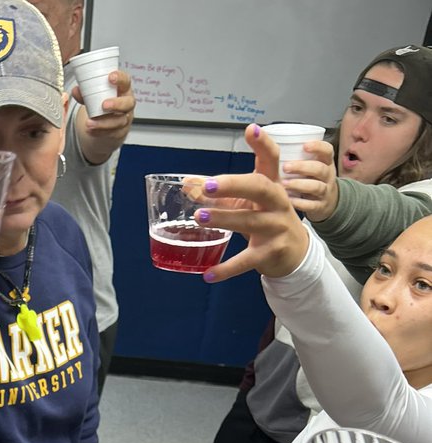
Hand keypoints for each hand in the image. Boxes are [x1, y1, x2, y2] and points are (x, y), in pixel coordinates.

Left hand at [74, 69, 134, 136]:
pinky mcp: (121, 131)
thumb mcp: (96, 94)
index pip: (126, 81)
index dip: (120, 78)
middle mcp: (127, 103)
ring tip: (89, 123)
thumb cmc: (104, 101)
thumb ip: (86, 92)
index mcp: (123, 88)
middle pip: (128, 103)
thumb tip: (76, 91)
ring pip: (119, 121)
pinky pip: (113, 133)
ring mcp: (126, 118)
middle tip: (104, 105)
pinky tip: (91, 131)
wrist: (108, 120)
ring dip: (103, 123)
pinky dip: (100, 132)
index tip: (110, 77)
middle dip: (116, 104)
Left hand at [184, 124, 308, 282]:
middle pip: (259, 188)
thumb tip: (187, 185)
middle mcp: (277, 203)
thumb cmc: (267, 220)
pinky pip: (246, 261)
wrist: (295, 254)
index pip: (271, 159)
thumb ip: (218, 195)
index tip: (251, 129)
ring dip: (223, 219)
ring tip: (199, 217)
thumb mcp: (246, 204)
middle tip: (208, 185)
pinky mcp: (270, 253)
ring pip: (249, 222)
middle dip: (234, 184)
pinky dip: (226, 269)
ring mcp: (276, 228)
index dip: (263, 144)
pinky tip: (208, 274)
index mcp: (271, 185)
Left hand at [281, 141, 338, 221]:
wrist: (327, 202)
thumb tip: (270, 148)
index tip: (304, 146)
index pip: (327, 150)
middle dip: (302, 167)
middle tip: (285, 167)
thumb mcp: (310, 165)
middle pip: (320, 169)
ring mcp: (325, 192)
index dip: (318, 147)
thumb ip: (297, 157)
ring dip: (299, 185)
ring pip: (316, 187)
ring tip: (283, 184)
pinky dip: (299, 203)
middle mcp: (328, 175)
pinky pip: (311, 205)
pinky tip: (288, 201)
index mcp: (326, 162)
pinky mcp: (320, 207)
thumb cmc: (312, 179)